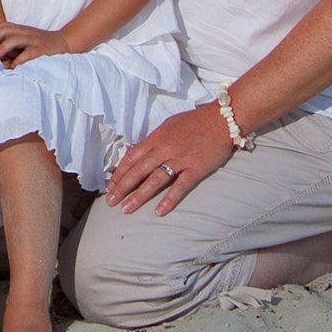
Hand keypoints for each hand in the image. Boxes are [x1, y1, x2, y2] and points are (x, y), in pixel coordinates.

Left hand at [0, 22, 73, 66]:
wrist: (65, 43)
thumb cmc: (42, 47)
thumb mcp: (26, 42)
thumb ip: (12, 47)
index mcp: (22, 30)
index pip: (3, 26)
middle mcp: (27, 32)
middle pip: (5, 29)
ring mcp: (35, 40)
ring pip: (15, 38)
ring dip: (3, 48)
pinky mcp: (42, 50)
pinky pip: (29, 52)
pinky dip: (19, 59)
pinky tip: (14, 66)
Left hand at [105, 104, 238, 217]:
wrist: (221, 119)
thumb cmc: (194, 122)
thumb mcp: (168, 126)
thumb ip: (154, 141)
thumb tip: (140, 154)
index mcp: (156, 138)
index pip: (132, 157)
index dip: (120, 173)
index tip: (110, 186)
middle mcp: (165, 149)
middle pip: (139, 170)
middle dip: (122, 187)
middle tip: (111, 201)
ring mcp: (180, 159)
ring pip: (155, 180)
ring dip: (139, 195)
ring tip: (127, 208)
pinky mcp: (196, 169)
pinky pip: (180, 186)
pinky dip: (169, 199)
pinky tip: (159, 211)